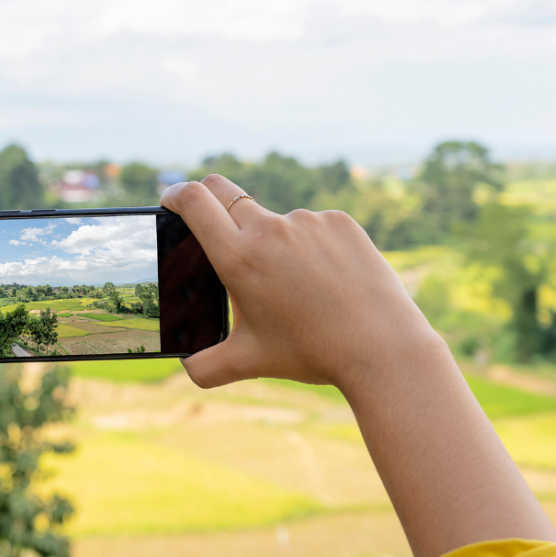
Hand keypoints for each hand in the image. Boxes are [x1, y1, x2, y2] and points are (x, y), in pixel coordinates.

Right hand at [160, 175, 438, 394]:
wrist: (383, 349)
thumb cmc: (312, 353)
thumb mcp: (251, 361)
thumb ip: (207, 366)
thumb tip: (186, 366)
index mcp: (238, 258)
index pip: (193, 200)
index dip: (176, 194)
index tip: (172, 201)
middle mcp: (269, 229)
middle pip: (223, 190)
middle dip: (209, 200)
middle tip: (213, 226)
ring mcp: (306, 221)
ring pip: (273, 218)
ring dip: (271, 238)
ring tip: (297, 285)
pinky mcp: (338, 221)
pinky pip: (311, 225)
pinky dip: (310, 245)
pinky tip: (328, 278)